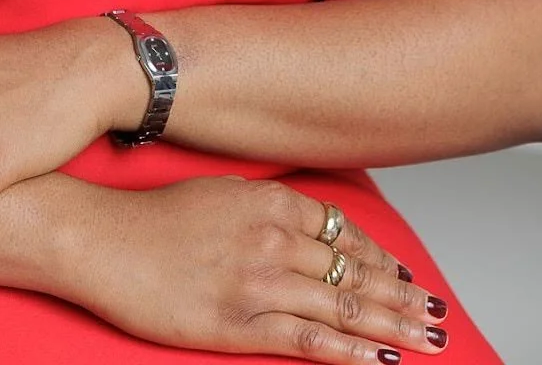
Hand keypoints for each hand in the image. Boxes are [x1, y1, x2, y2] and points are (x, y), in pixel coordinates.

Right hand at [69, 176, 450, 359]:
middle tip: (439, 316)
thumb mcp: (224, 194)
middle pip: (356, 272)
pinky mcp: (237, 324)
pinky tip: (379, 362)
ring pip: (343, 307)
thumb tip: (308, 227)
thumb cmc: (156, 217)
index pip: (345, 235)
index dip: (383, 260)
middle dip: (404, 298)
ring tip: (427, 341)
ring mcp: (258, 283)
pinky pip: (308, 341)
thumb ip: (270, 209)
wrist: (103, 239)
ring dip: (393, 326)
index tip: (407, 278)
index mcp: (272, 203)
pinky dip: (350, 353)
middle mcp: (273, 239)